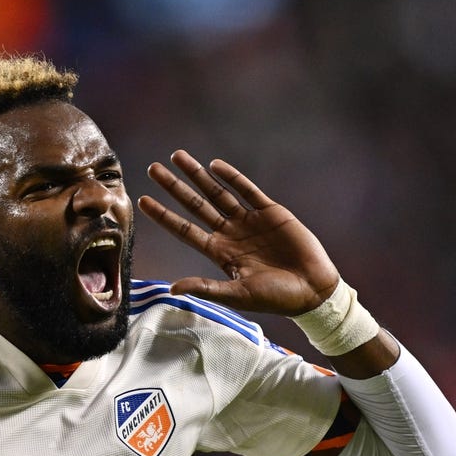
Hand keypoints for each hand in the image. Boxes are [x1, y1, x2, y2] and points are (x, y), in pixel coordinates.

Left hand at [138, 151, 339, 315]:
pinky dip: (232, 177)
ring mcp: (248, 221)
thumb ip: (206, 288)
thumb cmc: (275, 298)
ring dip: (198, 175)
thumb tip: (173, 288)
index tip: (143, 200)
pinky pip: (247, 190)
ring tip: (177, 157)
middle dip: (174, 187)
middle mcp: (229, 233)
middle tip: (153, 169)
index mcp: (218, 253)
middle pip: (194, 205)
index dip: (163, 215)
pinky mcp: (270, 212)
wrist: (313, 290)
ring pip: (217, 192)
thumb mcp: (237, 295)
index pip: (184, 229)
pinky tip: (215, 165)